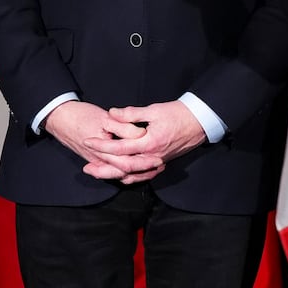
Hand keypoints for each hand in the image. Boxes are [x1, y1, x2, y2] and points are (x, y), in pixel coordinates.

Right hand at [42, 100, 162, 181]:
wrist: (59, 118)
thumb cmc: (81, 116)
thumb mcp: (104, 118)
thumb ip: (123, 126)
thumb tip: (140, 133)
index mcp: (103, 151)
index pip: (128, 163)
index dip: (144, 162)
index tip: (159, 158)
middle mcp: (100, 160)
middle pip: (125, 172)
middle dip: (144, 171)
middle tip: (160, 165)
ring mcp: (96, 160)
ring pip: (118, 173)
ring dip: (136, 173)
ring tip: (152, 169)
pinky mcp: (94, 158)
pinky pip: (111, 169)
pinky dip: (124, 171)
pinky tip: (134, 168)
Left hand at [81, 99, 208, 184]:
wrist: (200, 121)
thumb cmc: (178, 113)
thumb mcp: (154, 110)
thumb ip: (131, 114)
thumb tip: (112, 113)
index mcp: (150, 142)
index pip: (120, 148)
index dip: (102, 145)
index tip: (88, 141)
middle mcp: (152, 156)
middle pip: (122, 168)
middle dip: (103, 168)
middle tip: (86, 166)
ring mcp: (157, 161)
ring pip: (132, 174)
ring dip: (113, 175)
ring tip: (98, 173)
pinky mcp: (160, 162)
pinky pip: (142, 174)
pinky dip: (129, 176)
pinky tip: (119, 174)